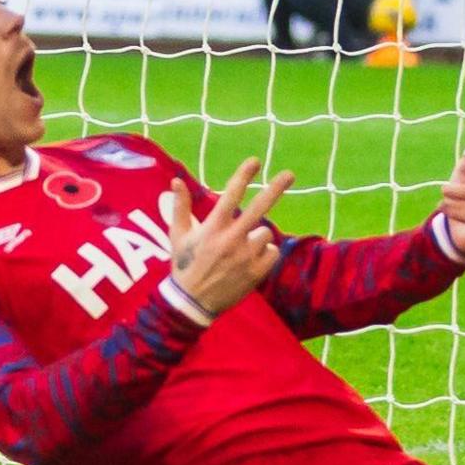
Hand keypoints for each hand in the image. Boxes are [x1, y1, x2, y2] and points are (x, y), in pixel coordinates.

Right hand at [168, 157, 292, 314]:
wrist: (192, 303)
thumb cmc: (184, 265)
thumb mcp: (178, 236)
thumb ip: (180, 206)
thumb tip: (175, 180)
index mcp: (213, 228)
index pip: (230, 196)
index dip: (243, 176)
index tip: (255, 161)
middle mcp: (231, 240)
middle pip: (258, 209)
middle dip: (275, 189)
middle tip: (289, 174)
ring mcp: (245, 257)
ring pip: (266, 234)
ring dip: (258, 238)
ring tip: (240, 251)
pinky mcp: (256, 272)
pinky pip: (273, 253)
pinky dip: (265, 255)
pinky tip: (249, 263)